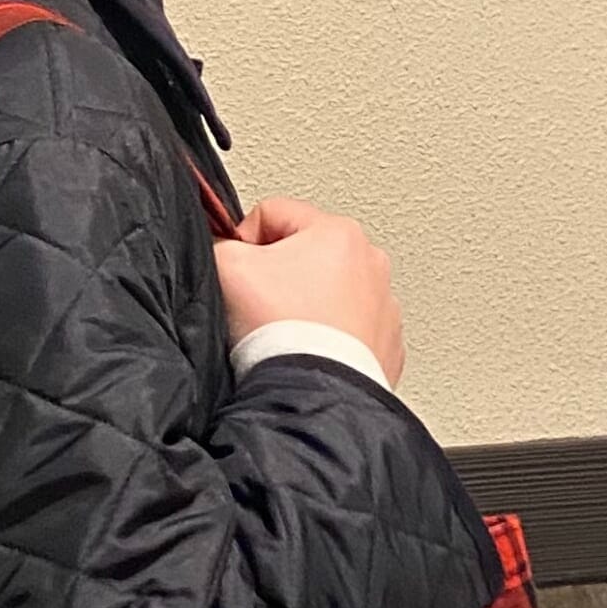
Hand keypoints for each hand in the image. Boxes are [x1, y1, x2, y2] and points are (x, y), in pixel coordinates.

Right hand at [213, 195, 406, 387]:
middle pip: (304, 255)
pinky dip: (327, 340)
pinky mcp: (385, 346)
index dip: (243, 242)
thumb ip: (221, 244)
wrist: (312, 392)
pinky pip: (346, 332)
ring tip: (286, 334)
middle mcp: (371, 263)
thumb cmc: (280, 329)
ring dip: (305, 308)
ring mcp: (383, 308)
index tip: (239, 273)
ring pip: (328, 295)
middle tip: (261, 307)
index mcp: (338, 231)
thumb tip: (224, 250)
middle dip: (279, 277)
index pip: (273, 214)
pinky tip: (308, 352)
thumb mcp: (227, 266)